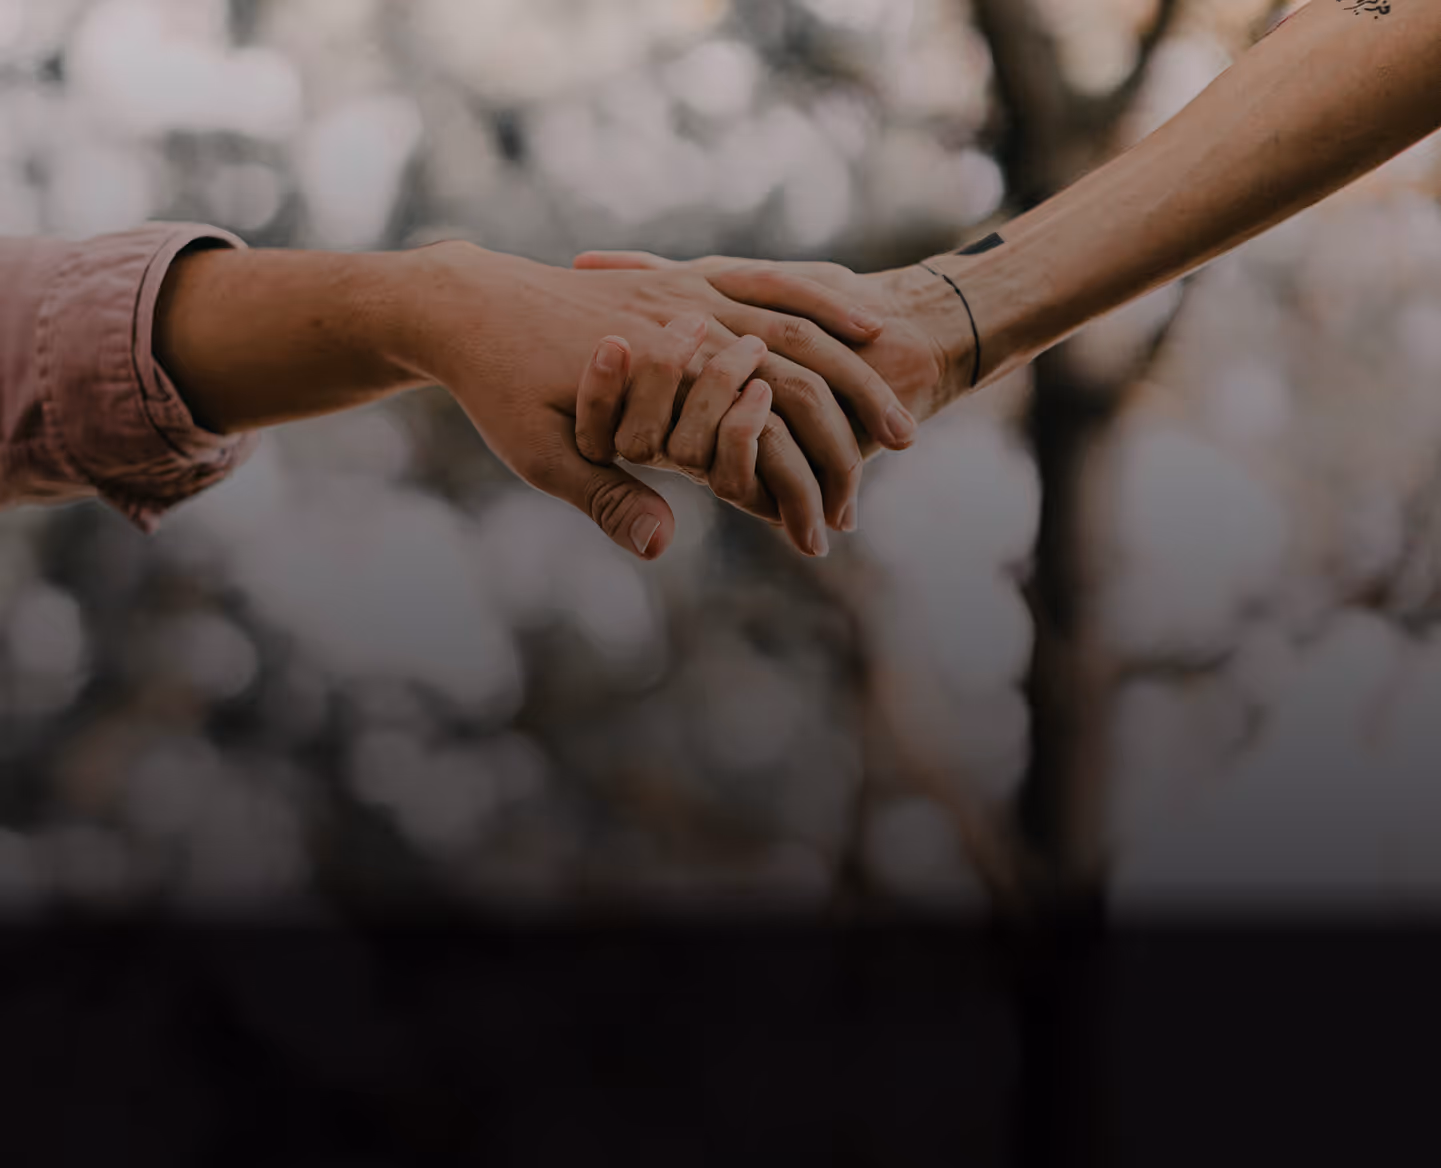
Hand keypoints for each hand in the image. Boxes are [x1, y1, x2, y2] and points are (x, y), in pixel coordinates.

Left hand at [387, 243, 916, 554]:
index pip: (765, 406)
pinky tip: (852, 325)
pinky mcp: (681, 283)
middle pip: (799, 353)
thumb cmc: (498, 383)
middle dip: (856, 401)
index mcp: (668, 361)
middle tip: (904, 441)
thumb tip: (667, 546)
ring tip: (892, 388)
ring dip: (851, 352)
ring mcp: (689, 293)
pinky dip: (818, 300)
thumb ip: (607, 497)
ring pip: (796, 312)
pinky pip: (768, 282)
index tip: (836, 513)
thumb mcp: (541, 453)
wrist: (462, 302)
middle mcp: (690, 317)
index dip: (805, 464)